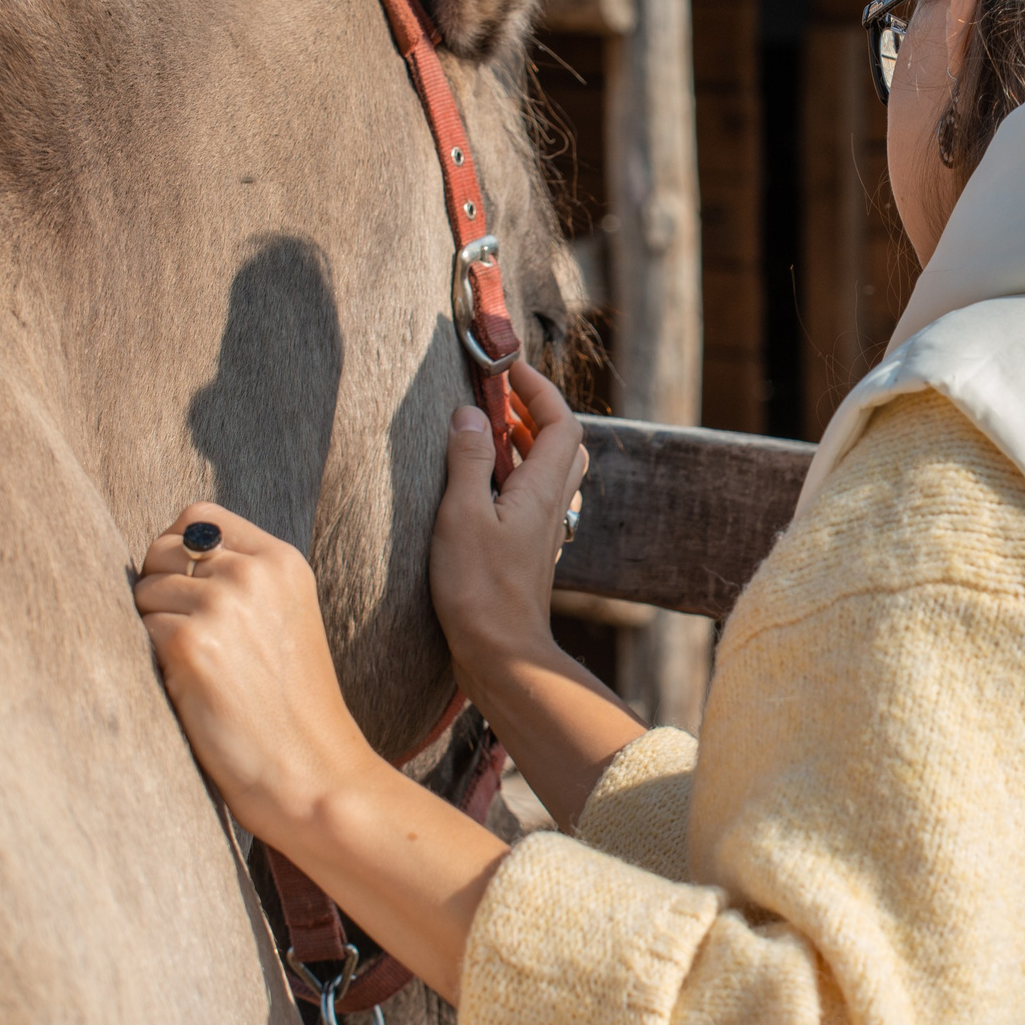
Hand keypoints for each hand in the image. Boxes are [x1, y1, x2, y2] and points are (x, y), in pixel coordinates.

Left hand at [134, 503, 508, 1002]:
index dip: (178, 552)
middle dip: (161, 590)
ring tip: (197, 671)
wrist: (312, 774)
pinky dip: (153, 661)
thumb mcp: (283, 620)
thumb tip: (162, 555)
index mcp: (283, 561)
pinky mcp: (192, 645)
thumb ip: (239, 580)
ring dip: (155, 629)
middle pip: (162, 548)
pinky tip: (191, 690)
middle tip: (191, 642)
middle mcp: (255, 572)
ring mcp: (224, 605)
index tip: (188, 594)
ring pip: (146, 590)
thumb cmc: (290, 709)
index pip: (198, 516)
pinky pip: (140, 631)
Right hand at [430, 362, 588, 687]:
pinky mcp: (530, 553)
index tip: (509, 369)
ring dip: (526, 444)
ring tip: (488, 433)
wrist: (501, 654)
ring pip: (551, 473)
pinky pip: (534, 499)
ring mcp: (544, 532)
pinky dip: (516, 477)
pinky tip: (485, 486)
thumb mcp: (462, 515)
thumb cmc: (480, 590)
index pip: (561, 422)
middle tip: (497, 398)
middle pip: (563, 444)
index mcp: (543, 490)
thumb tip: (470, 413)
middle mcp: (553, 507)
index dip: (540, 390)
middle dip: (534, 412)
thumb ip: (467, 459)